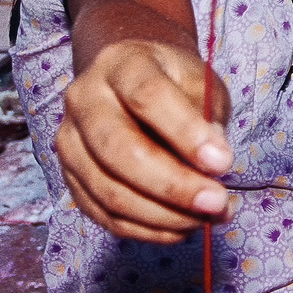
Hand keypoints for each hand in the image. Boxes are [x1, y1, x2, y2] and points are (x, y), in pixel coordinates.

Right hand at [55, 38, 233, 243]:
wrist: (132, 81)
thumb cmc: (173, 82)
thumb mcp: (200, 81)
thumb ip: (207, 115)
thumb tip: (214, 163)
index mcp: (121, 64)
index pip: (147, 97)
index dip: (186, 133)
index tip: (223, 163)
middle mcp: (85, 100)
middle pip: (119, 150)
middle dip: (173, 185)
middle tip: (216, 203)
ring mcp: (70, 141)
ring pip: (108, 190)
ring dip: (163, 215)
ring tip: (207, 218)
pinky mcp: (70, 177)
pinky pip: (103, 214)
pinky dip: (145, 229)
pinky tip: (181, 229)